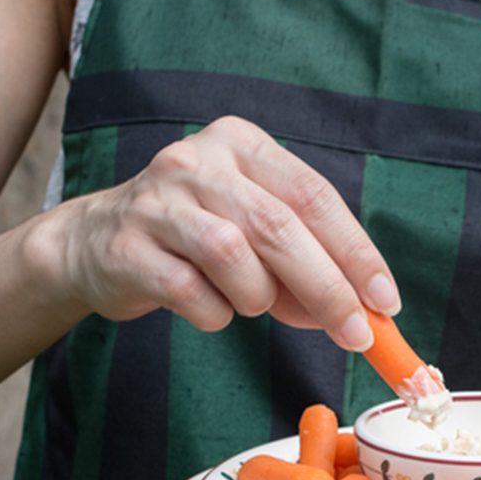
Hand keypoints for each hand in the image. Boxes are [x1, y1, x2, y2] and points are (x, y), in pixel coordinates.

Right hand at [53, 114, 400, 348]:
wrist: (95, 244)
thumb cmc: (192, 238)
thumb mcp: (253, 233)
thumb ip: (303, 264)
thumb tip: (356, 314)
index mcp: (241, 144)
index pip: (314, 196)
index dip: (356, 252)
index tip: (385, 301)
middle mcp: (197, 161)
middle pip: (279, 228)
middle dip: (327, 289)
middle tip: (356, 335)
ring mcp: (157, 202)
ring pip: (234, 257)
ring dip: (257, 298)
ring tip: (249, 303)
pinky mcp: (129, 248)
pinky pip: (191, 294)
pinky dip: (215, 314)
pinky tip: (210, 309)